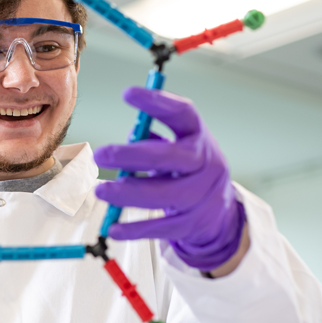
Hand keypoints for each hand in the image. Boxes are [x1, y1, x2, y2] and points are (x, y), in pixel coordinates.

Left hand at [93, 87, 245, 271]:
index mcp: (199, 136)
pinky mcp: (192, 223)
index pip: (183, 113)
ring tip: (101, 190)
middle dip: (134, 155)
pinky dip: (135, 229)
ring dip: (129, 194)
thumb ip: (152, 138)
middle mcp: (206, 163)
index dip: (157, 103)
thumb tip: (128, 136)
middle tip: (101, 154)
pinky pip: (162, 227)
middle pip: (171, 157)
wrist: (220, 210)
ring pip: (164, 196)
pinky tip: (114, 228)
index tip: (128, 94)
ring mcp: (202, 196)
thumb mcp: (178, 145)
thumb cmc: (187, 168)